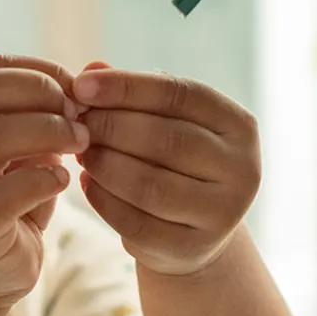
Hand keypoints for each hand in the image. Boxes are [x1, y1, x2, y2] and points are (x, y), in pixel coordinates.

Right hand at [0, 54, 88, 307]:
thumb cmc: (5, 204)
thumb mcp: (25, 153)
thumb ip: (46, 117)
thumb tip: (95, 74)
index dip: (39, 71)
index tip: (78, 89)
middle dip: (42, 94)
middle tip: (81, 114)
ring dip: (46, 132)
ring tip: (81, 143)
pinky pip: (0, 196)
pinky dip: (40, 181)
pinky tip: (64, 181)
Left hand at [72, 62, 260, 276]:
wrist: (192, 232)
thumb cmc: (173, 163)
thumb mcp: (162, 123)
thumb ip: (131, 95)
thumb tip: (91, 67)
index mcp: (239, 126)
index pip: (180, 95)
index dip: (127, 87)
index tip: (81, 84)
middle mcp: (242, 169)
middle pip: (166, 139)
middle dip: (110, 127)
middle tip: (74, 122)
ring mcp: (222, 213)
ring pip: (149, 184)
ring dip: (104, 164)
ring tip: (80, 152)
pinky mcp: (192, 248)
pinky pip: (136, 222)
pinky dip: (103, 200)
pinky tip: (86, 183)